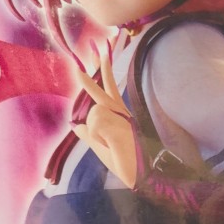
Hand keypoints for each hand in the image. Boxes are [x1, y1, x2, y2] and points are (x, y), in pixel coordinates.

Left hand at [73, 39, 138, 188]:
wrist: (148, 177)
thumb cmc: (130, 166)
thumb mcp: (104, 152)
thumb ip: (90, 136)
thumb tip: (74, 125)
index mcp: (120, 117)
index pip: (108, 92)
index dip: (102, 75)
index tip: (102, 54)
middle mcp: (122, 114)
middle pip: (104, 91)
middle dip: (98, 71)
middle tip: (99, 46)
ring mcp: (122, 118)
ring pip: (93, 115)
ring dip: (96, 135)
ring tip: (112, 147)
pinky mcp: (121, 124)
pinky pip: (94, 125)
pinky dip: (98, 139)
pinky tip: (112, 145)